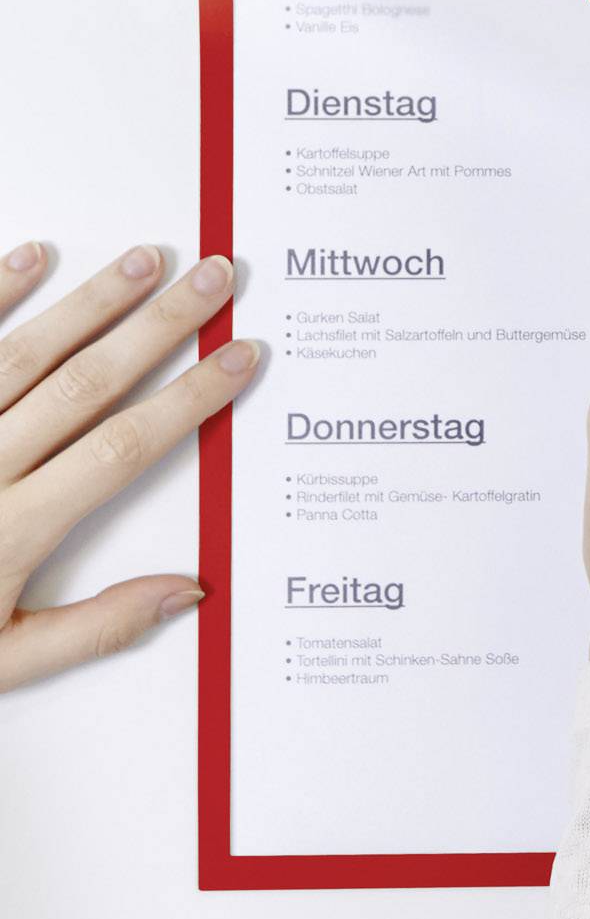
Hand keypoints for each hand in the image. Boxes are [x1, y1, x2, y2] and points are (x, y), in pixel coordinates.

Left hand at [0, 241, 260, 689]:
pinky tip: (31, 257)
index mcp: (12, 531)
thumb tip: (187, 591)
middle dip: (161, 326)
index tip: (237, 358)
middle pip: (87, 383)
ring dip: (90, 301)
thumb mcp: (5, 661)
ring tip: (144, 260)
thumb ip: (99, 626)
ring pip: (25, 352)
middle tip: (214, 279)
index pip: (122, 449)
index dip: (190, 398)